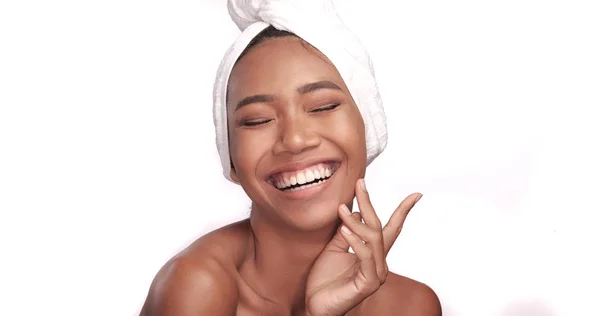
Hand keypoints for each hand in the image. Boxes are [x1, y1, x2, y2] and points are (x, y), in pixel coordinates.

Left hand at [304, 179, 421, 315]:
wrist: (315, 305)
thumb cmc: (324, 280)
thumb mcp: (334, 248)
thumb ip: (345, 231)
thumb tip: (353, 211)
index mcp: (373, 254)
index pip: (391, 228)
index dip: (403, 211)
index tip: (416, 194)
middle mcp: (379, 263)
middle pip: (380, 227)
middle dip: (370, 203)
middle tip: (360, 184)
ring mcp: (376, 274)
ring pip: (373, 240)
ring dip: (357, 222)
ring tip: (341, 209)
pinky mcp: (368, 284)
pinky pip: (365, 257)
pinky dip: (355, 241)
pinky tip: (344, 230)